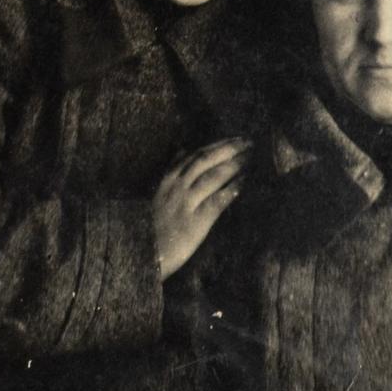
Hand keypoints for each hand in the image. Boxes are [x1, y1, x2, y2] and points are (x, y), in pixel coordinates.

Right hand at [152, 138, 251, 279]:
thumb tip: (182, 148)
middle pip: (206, 160)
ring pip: (213, 176)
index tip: (235, 138)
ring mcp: (187, 202)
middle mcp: (178, 186)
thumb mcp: (157, 190)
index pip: (196, 155)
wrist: (141, 252)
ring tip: (250, 158)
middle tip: (248, 142)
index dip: (217, 145)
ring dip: (233, 164)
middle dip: (229, 149)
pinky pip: (217, 200)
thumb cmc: (151, 223)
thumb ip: (172, 169)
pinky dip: (232, 188)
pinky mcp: (196, 221)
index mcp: (169, 179)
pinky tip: (244, 182)